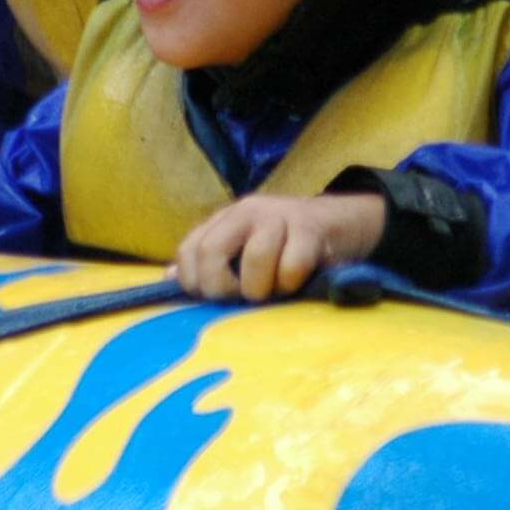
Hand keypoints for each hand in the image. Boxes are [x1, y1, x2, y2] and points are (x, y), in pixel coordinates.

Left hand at [172, 193, 387, 302]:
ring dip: (261, 287)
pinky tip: (297, 281)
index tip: (215, 298)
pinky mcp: (311, 229)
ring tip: (272, 291)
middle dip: (222, 288)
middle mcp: (247, 212)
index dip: (195, 282)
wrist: (341, 223)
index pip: (189, 251)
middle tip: (242, 298)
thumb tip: (168, 280)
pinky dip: (291, 283)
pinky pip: (292, 265)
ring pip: (255, 257)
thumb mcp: (244, 250)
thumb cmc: (286, 246)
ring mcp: (279, 217)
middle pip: (211, 251)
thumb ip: (209, 263)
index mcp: (226, 219)